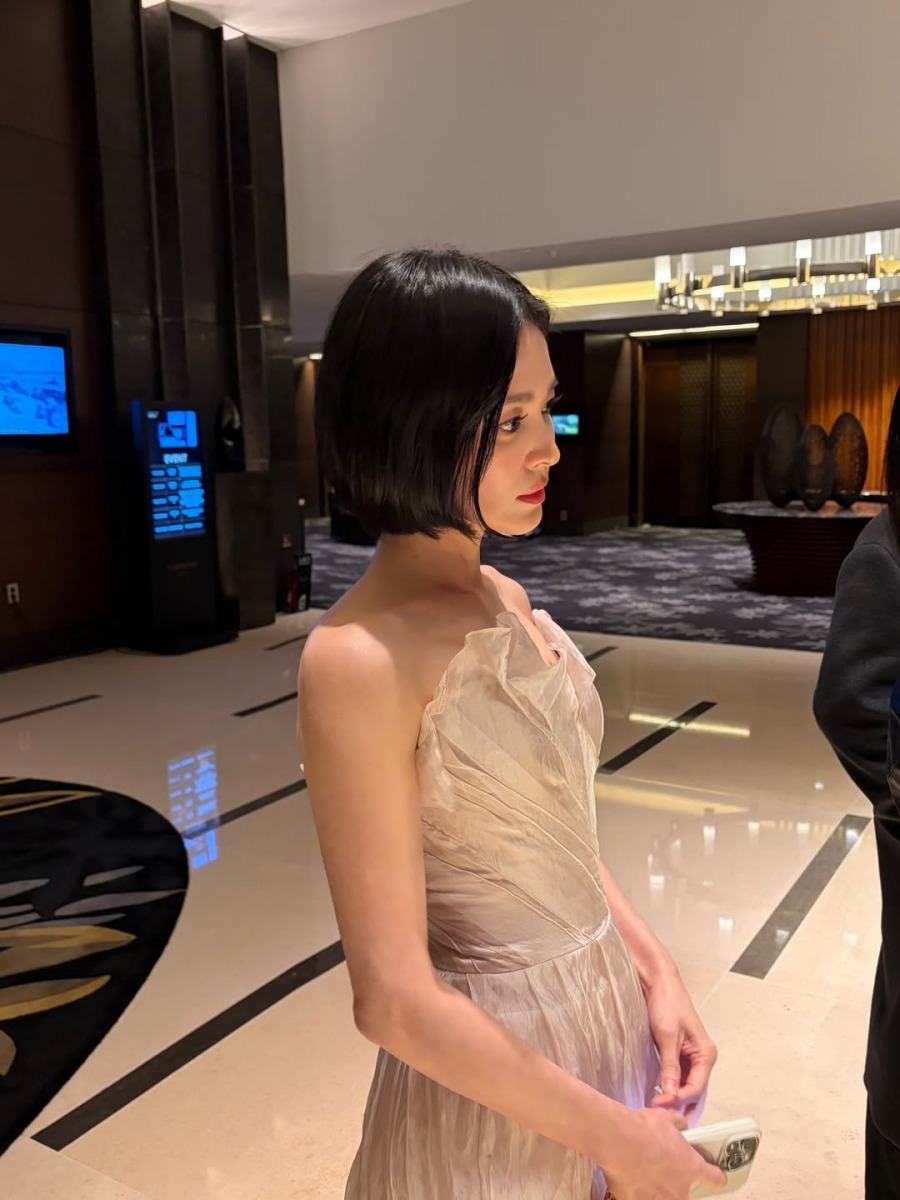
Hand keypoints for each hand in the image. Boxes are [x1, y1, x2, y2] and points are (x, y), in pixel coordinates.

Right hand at [602, 1107, 726, 1199]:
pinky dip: (637, 1192)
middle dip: (678, 1186)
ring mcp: (659, 1199)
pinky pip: (641, 1198)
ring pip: (664, 1199)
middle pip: (686, 1195)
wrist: (619, 1140)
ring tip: (646, 1179)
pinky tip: (629, 1182)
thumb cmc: (646, 1127)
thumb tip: (682, 1125)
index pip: (714, 1178)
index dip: (716, 1177)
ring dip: (659, 1192)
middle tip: (665, 1173)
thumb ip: (678, 1124)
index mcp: (691, 1167)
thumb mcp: (666, 1118)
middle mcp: (679, 1189)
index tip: (718, 1177)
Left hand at [644, 971, 717, 1122]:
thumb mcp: (667, 1036)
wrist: (658, 982)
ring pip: (686, 1088)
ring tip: (658, 1111)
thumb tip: (671, 1095)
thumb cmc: (667, 1002)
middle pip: (695, 1092)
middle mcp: (701, 1058)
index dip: (679, 1100)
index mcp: (706, 1054)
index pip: (697, 1088)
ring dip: (675, 1100)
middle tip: (661, 1117)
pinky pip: (677, 1078)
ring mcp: (690, 1058)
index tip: (659, 1105)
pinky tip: (658, 1096)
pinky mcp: (677, 1054)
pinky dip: (670, 1089)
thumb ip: (670, 1067)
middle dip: (681, 1106)